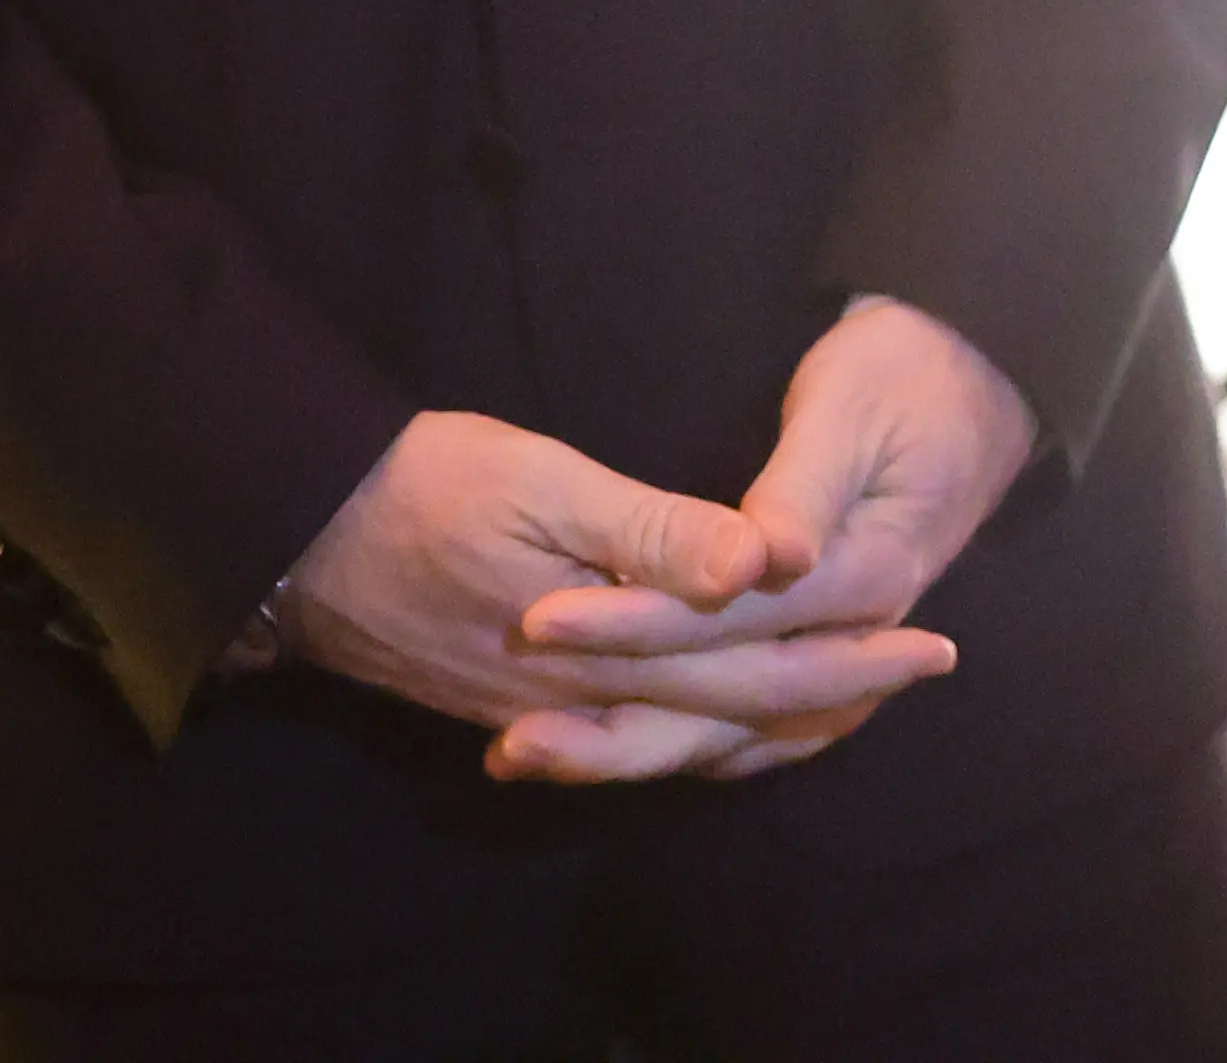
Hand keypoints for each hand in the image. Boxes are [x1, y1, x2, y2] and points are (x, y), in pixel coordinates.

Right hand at [270, 410, 961, 785]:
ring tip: (859, 702)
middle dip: (840, 693)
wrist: (294, 538)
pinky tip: (730, 725)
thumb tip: (756, 563)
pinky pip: (639, 746)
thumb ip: (648, 531)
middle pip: (739, 717)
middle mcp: (589, 706)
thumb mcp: (536, 480)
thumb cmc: (419, 484)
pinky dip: (704, 740)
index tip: (932, 633)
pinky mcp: (519, 716)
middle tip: (929, 665)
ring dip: (782, 726)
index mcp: (609, 647)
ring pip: (694, 744)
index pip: (757, 664)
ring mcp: (551, 721)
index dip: (850, 652)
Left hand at [504, 297, 1038, 781]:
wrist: (970, 383)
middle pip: (728, 700)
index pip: (730, 617)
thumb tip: (767, 559)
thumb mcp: (849, 410)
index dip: (635, 621)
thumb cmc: (899, 375)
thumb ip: (801, 488)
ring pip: (737, 732)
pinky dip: (681, 740)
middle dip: (617, 720)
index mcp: (867, 574)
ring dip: (638, 750)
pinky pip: (752, 724)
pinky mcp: (824, 649)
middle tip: (513, 736)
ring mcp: (847, 652)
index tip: (538, 618)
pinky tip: (607, 747)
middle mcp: (859, 636)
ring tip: (531, 757)